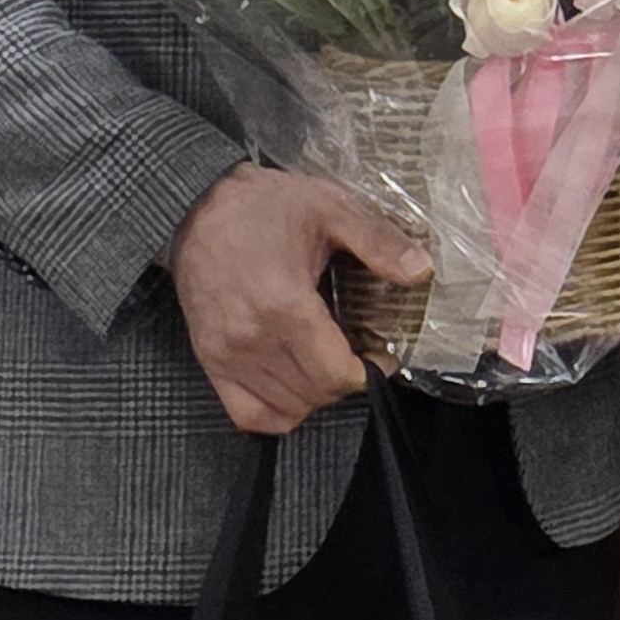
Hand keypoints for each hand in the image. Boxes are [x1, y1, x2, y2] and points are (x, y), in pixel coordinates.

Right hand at [168, 164, 417, 436]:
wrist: (197, 207)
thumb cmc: (266, 206)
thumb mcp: (332, 209)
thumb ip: (379, 242)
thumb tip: (422, 270)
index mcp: (284, 304)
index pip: (334, 374)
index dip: (369, 372)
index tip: (384, 354)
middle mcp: (250, 339)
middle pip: (313, 395)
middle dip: (347, 381)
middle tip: (362, 354)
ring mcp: (224, 355)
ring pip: (284, 409)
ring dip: (317, 396)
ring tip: (331, 362)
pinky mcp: (208, 361)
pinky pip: (246, 414)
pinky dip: (278, 411)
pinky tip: (297, 383)